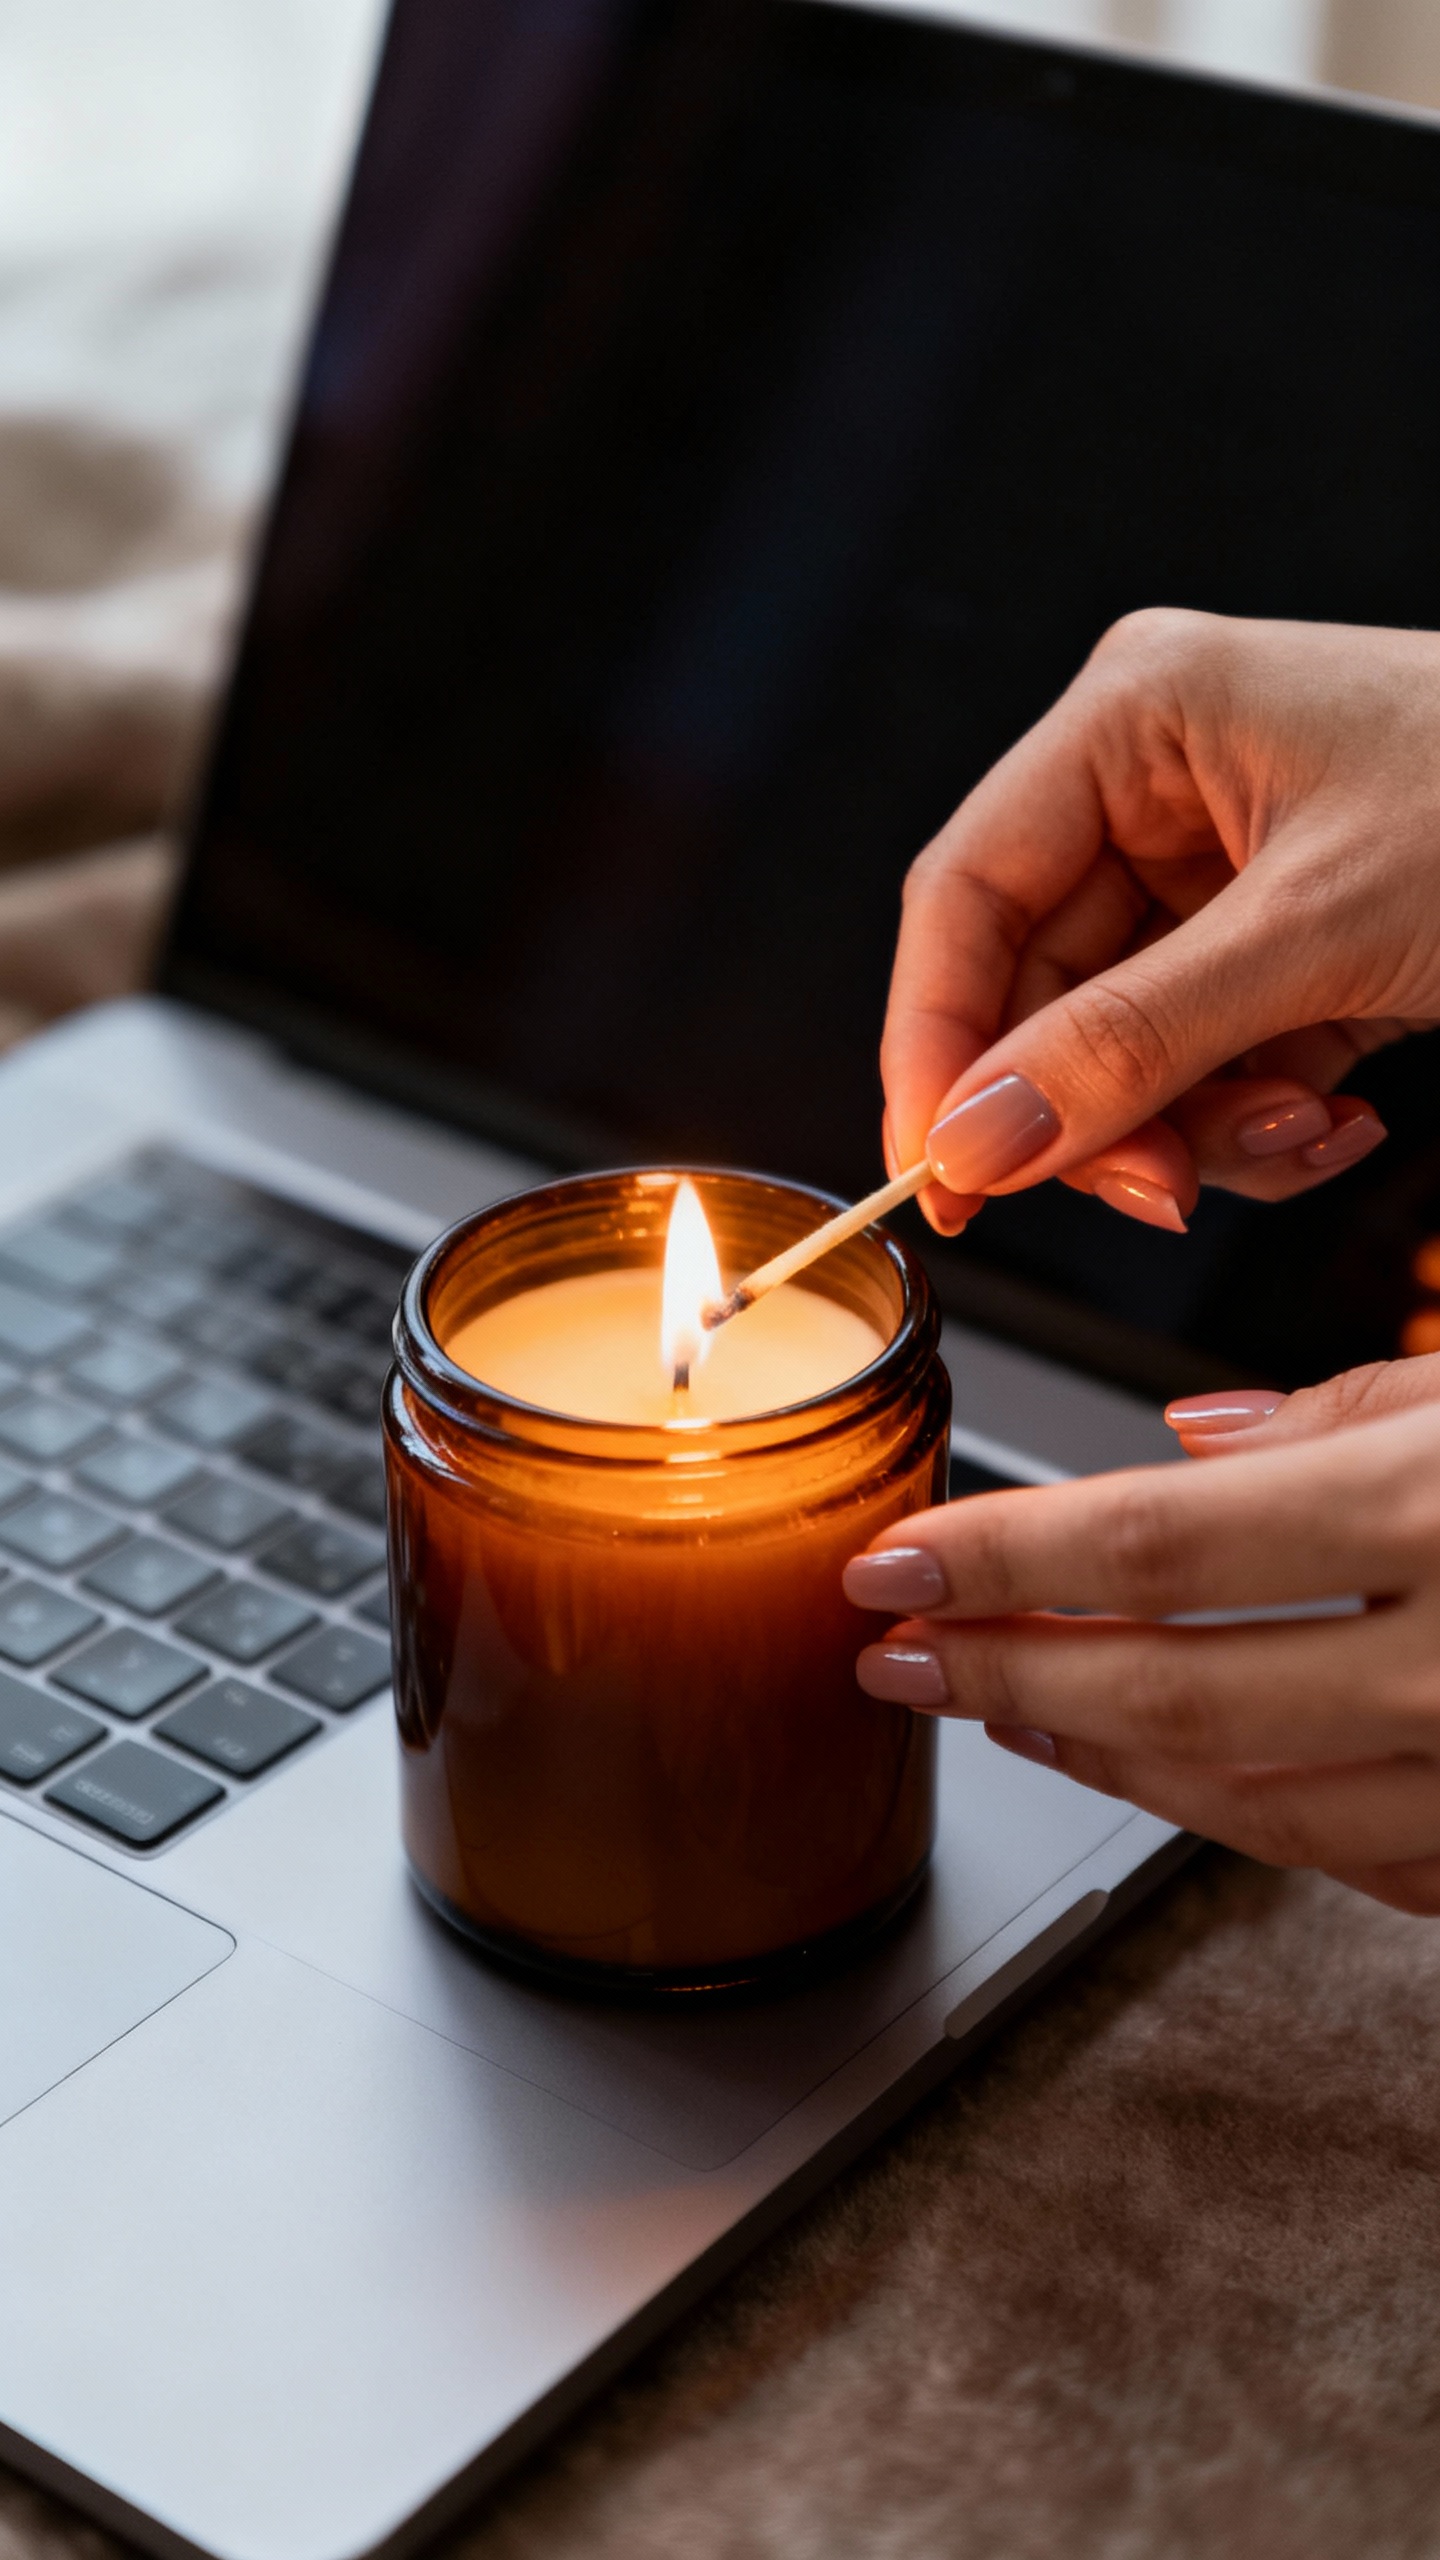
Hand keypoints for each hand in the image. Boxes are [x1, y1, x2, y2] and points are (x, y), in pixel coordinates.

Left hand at [843, 1353, 1439, 1912]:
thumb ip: (1350, 1409)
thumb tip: (1196, 1442)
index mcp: (1430, 1508)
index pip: (1160, 1544)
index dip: (1001, 1562)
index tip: (894, 1567)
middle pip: (1177, 1693)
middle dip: (1009, 1675)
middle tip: (901, 1659)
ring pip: (1258, 1807)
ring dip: (1107, 1761)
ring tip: (1011, 1710)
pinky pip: (1364, 1868)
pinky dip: (1249, 1822)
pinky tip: (1176, 1777)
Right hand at [882, 612, 1439, 1233]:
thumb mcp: (1322, 935)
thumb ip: (1135, 1044)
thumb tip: (978, 1136)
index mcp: (1140, 717)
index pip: (966, 894)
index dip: (934, 1043)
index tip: (939, 1171)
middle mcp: (1162, 784)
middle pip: (1041, 988)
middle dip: (1100, 1109)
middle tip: (1153, 1191)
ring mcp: (1222, 869)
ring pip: (1122, 1047)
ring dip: (1197, 1127)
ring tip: (1301, 1129)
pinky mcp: (1281, 943)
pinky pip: (1206, 1061)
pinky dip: (1259, 1117)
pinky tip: (1338, 1113)